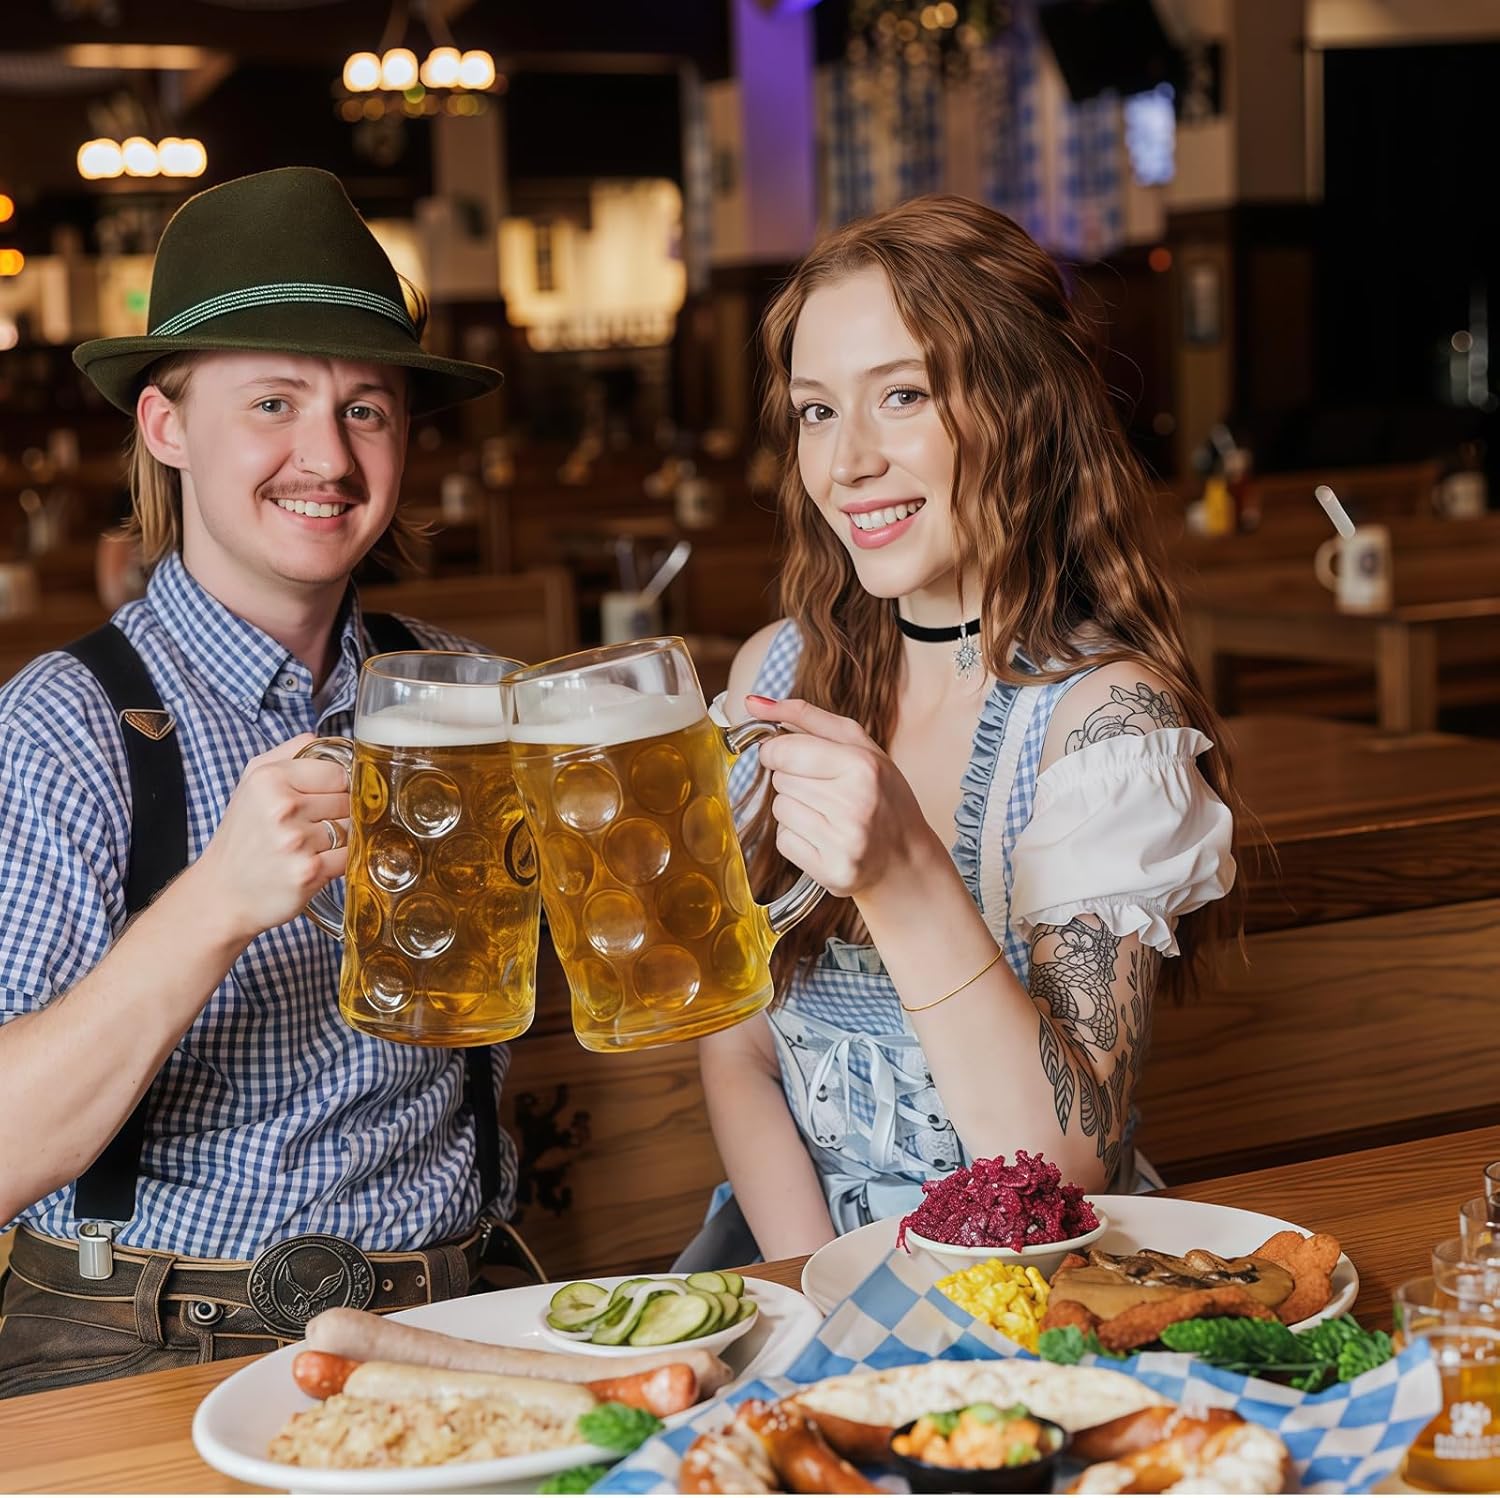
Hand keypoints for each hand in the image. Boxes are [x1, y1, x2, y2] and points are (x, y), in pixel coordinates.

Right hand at [195, 735, 351, 943]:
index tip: (324, 798)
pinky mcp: (309, 872)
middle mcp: (282, 807)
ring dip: (340, 838)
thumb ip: (290, 751)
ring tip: (313, 845)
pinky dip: (342, 860)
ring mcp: (296, 841)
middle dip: (338, 813)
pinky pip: (350, 856)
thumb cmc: (242, 836)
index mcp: (270, 778)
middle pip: (348, 799)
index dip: (338, 787)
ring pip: (352, 828)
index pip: (339, 771)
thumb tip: (327, 738)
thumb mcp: (253, 781)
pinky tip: (320, 862)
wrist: (223, 892)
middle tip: (314, 826)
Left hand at [747, 695, 939, 898]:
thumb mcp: (860, 746)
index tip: (789, 756)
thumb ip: (806, 717)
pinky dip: (796, 837)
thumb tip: (753, 703)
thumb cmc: (883, 796)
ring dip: (795, 809)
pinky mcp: (831, 871)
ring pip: (779, 809)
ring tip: (828, 815)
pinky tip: (824, 837)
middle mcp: (854, 804)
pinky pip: (783, 841)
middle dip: (794, 781)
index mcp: (862, 766)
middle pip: (780, 779)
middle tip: (827, 791)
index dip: (777, 751)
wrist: (907, 860)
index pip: (783, 751)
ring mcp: (843, 842)